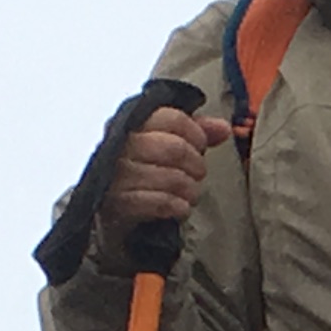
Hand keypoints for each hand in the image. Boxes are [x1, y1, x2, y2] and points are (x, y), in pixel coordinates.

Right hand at [91, 107, 226, 268]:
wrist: (107, 211)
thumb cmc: (141, 171)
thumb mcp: (165, 145)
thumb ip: (194, 133)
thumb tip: (223, 128)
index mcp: (131, 124)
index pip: (172, 118)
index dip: (196, 133)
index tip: (200, 146)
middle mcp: (120, 145)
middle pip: (175, 149)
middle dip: (196, 164)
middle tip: (197, 174)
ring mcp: (117, 175)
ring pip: (172, 177)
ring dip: (191, 189)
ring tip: (190, 194)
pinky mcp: (118, 203)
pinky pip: (160, 202)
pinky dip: (178, 206)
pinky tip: (180, 208)